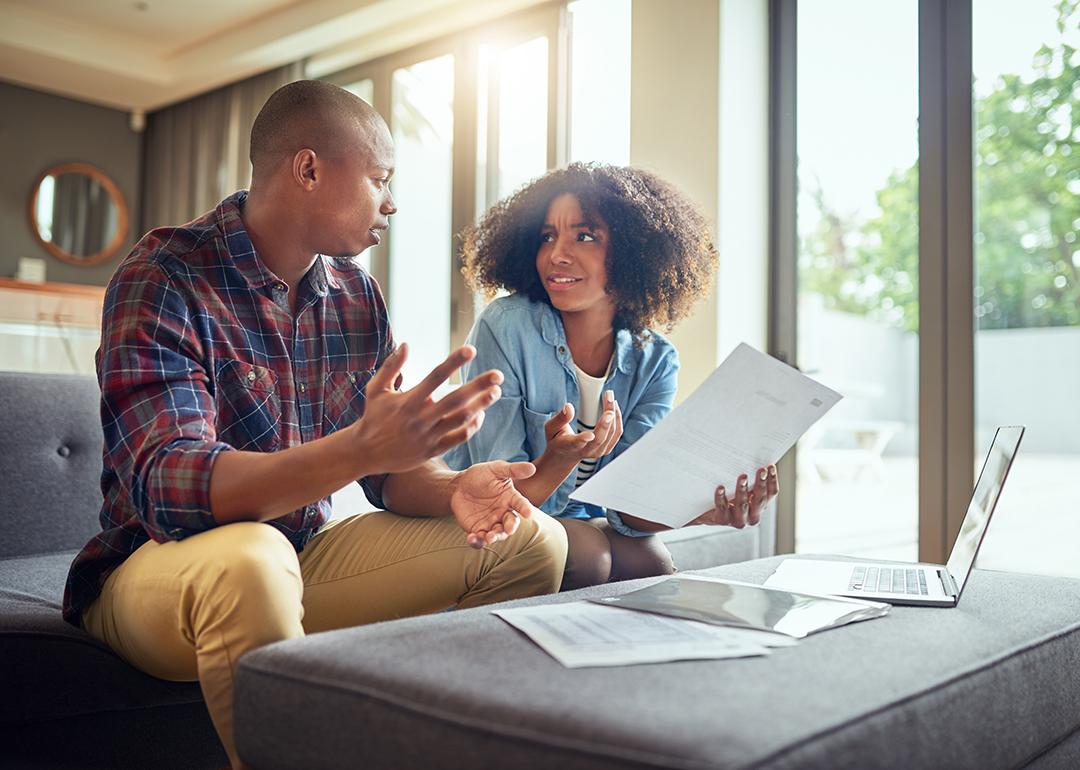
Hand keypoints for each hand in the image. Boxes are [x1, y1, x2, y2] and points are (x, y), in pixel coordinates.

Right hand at [350, 343, 501, 473]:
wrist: (365, 453)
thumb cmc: (373, 417)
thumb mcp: (376, 389)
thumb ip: (391, 366)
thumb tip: (405, 344)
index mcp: (409, 400)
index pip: (436, 376)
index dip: (454, 362)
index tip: (471, 350)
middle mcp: (421, 417)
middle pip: (456, 399)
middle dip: (479, 386)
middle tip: (498, 375)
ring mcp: (428, 435)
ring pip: (461, 419)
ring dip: (481, 405)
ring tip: (496, 392)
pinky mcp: (432, 451)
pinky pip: (458, 439)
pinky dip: (472, 427)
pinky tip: (481, 415)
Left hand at [450, 461, 539, 547]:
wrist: (460, 485)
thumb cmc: (481, 475)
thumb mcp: (496, 469)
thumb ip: (513, 470)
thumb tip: (532, 468)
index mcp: (510, 498)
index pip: (521, 504)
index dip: (525, 509)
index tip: (528, 513)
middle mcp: (503, 513)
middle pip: (510, 523)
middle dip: (510, 527)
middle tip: (509, 530)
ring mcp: (491, 523)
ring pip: (497, 534)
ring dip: (494, 537)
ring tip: (489, 537)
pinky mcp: (477, 529)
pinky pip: (479, 539)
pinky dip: (476, 542)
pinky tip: (471, 538)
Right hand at [542, 391, 622, 461]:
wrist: (564, 456)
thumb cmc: (556, 440)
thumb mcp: (551, 429)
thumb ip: (559, 418)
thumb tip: (568, 407)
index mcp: (569, 446)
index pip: (576, 444)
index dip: (583, 439)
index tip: (590, 434)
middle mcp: (586, 451)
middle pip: (599, 438)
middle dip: (606, 420)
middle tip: (608, 400)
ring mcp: (598, 451)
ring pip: (611, 434)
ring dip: (613, 413)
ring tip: (609, 396)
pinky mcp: (606, 448)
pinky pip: (617, 433)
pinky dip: (617, 418)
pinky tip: (613, 406)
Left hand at [691, 465, 778, 528]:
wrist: (705, 512)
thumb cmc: (727, 495)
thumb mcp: (740, 487)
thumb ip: (748, 478)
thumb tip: (753, 457)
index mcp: (760, 506)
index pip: (771, 494)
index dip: (772, 480)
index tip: (770, 467)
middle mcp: (752, 516)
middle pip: (759, 499)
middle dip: (761, 484)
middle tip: (761, 470)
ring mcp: (738, 520)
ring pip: (743, 505)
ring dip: (743, 490)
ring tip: (743, 477)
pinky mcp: (722, 520)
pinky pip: (722, 508)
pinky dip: (721, 498)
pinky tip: (720, 488)